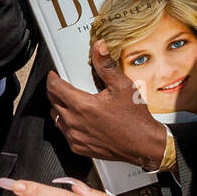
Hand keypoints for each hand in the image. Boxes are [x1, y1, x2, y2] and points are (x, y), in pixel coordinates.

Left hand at [47, 39, 166, 166]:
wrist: (144, 145)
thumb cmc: (135, 119)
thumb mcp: (122, 86)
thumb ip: (106, 66)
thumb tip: (99, 48)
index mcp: (81, 105)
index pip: (54, 87)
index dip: (52, 78)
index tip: (54, 74)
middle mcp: (74, 121)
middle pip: (52, 101)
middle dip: (55, 91)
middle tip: (63, 85)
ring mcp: (75, 136)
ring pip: (56, 117)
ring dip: (60, 107)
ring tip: (72, 101)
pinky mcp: (78, 147)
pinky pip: (64, 132)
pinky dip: (67, 123)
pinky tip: (79, 119)